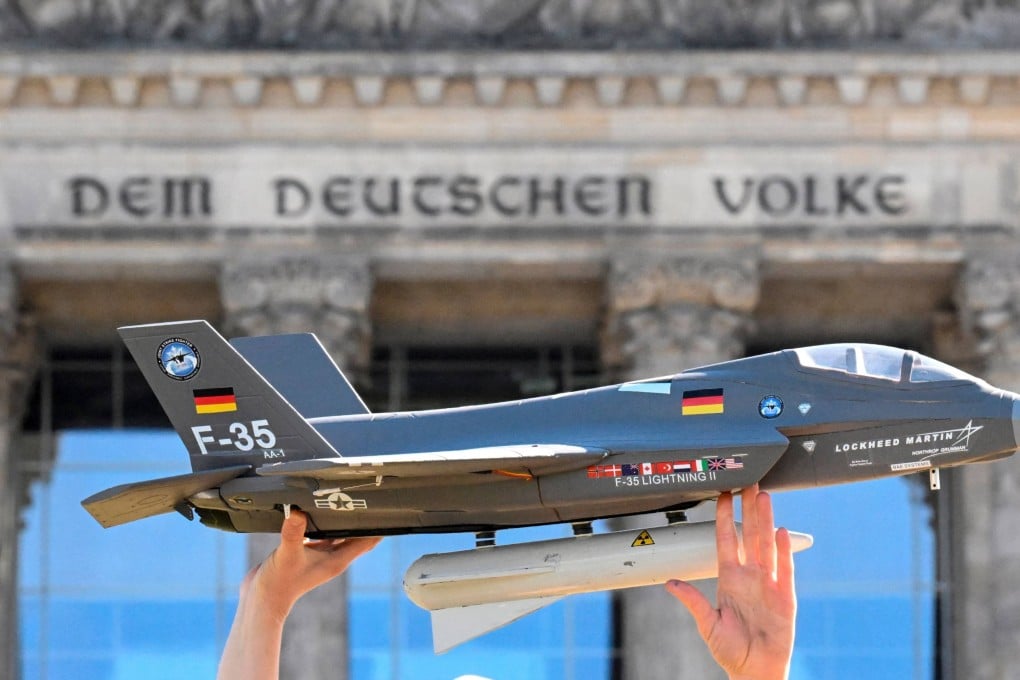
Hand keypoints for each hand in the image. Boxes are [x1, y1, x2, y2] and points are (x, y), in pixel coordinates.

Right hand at [244, 509, 380, 622]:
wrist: (262, 599)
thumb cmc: (279, 583)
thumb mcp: (287, 554)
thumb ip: (293, 533)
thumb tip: (297, 513)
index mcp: (337, 560)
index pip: (366, 541)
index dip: (378, 527)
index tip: (387, 510)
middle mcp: (332, 557)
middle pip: (355, 535)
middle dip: (361, 519)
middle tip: (367, 497)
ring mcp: (320, 555)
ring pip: (337, 533)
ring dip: (340, 519)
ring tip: (343, 498)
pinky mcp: (306, 551)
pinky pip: (320, 533)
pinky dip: (320, 523)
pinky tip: (314, 510)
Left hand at [666, 486, 795, 679]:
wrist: (755, 671)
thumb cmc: (732, 650)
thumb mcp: (708, 623)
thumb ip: (693, 600)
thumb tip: (670, 583)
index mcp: (729, 579)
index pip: (725, 540)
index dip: (723, 518)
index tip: (722, 496)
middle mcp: (749, 576)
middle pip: (748, 535)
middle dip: (748, 509)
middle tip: (748, 483)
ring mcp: (768, 584)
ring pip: (766, 545)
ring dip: (765, 521)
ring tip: (764, 496)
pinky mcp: (785, 597)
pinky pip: (784, 569)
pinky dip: (783, 551)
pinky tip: (781, 532)